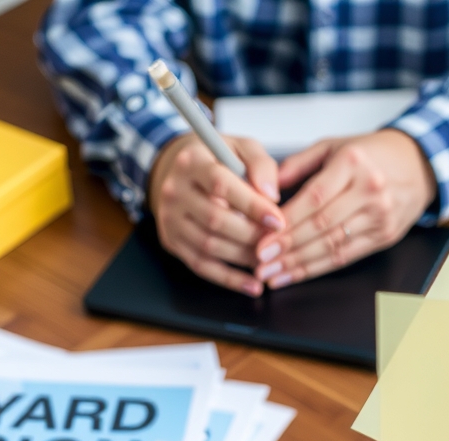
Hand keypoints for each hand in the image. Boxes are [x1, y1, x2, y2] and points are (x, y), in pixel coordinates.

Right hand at [148, 133, 284, 295]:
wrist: (179, 173)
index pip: (221, 184)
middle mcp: (175, 190)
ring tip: (269, 261)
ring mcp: (170, 219)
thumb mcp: (240, 148)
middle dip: (251, 235)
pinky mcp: (172, 241)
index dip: (252, 205)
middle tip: (278, 243)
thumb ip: (260, 164)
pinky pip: (202, 266)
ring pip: (209, 246)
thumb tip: (272, 196)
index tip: (278, 220)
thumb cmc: (218, 160)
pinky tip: (252, 285)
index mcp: (192, 161)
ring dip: (243, 257)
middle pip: (215, 219)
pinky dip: (229, 279)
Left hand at [254, 130, 436, 287]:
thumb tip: (266, 188)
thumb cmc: (369, 154)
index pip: (313, 199)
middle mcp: (369, 189)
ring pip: (331, 245)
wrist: (416, 164)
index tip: (263, 238)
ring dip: (298, 264)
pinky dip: (317, 268)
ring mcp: (379, 215)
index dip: (286, 223)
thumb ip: (298, 164)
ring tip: (272, 274)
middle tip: (261, 262)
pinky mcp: (384, 236)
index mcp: (352, 162)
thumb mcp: (333, 146)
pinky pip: (345, 257)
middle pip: (321, 226)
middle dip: (287, 248)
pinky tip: (295, 275)